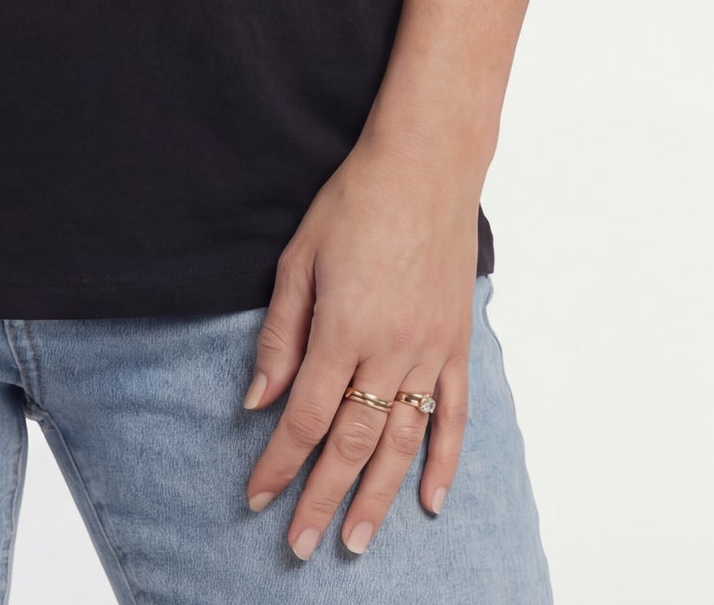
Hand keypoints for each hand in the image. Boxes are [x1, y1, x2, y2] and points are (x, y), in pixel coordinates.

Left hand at [243, 145, 478, 559]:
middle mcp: (390, 351)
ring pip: (401, 443)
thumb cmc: (354, 203)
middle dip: (321, 499)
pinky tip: (431, 502)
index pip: (304, 417)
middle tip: (300, 546)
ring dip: (377, 498)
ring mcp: (430, 352)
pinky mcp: (457, 345)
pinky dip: (444, 463)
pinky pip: (454, 417)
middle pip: (351, 443)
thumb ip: (281, 333)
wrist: (425, 167)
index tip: (256, 498)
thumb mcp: (299, 258)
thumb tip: (259, 400)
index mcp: (345, 329)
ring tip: (358, 542)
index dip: (278, 464)